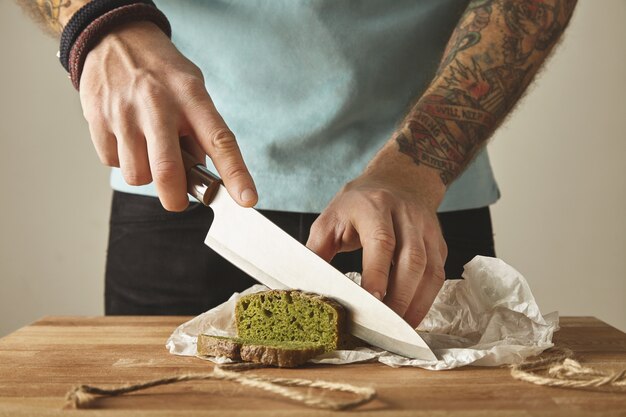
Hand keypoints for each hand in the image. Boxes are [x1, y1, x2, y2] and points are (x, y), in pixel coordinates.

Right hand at [80, 21, 256, 210]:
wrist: (114, 37)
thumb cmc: (161, 71)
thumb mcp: (192, 89)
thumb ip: (199, 130)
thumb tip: (201, 176)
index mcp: (191, 96)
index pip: (220, 140)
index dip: (236, 174)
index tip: (247, 199)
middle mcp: (158, 104)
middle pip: (168, 171)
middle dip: (175, 198)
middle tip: (179, 200)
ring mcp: (124, 112)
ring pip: (137, 175)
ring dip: (146, 175)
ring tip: (148, 150)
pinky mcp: (97, 119)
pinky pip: (112, 163)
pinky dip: (122, 160)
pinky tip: (127, 139)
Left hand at [306, 150, 447, 326]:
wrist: (399, 180)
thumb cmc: (358, 204)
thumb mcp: (330, 219)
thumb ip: (317, 251)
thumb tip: (305, 286)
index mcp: (375, 207)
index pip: (381, 241)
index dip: (378, 272)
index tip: (372, 300)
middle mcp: (406, 216)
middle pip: (411, 258)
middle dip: (401, 295)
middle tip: (384, 325)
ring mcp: (427, 229)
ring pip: (430, 269)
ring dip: (417, 302)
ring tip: (399, 328)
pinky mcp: (438, 243)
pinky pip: (438, 274)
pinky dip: (427, 299)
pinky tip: (412, 315)